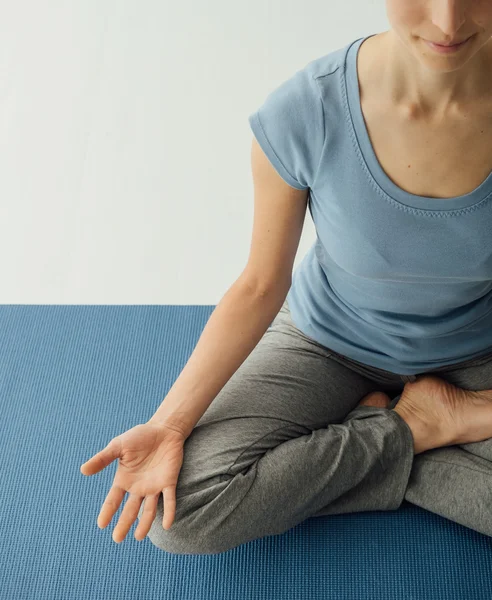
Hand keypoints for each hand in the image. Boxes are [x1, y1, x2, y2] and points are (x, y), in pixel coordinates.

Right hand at [80, 421, 185, 542]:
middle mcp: (138, 487)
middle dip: (124, 524)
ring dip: (144, 523)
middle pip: (130, 510)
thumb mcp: (118, 446)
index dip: (107, 511)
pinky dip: (169, 512)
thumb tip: (83, 470)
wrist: (163, 429)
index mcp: (124, 480)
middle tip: (117, 539)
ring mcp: (154, 486)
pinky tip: (167, 524)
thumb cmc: (140, 437)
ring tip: (139, 537)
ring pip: (149, 509)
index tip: (101, 525)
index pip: (113, 500)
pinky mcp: (169, 482)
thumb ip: (103, 459)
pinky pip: (169, 500)